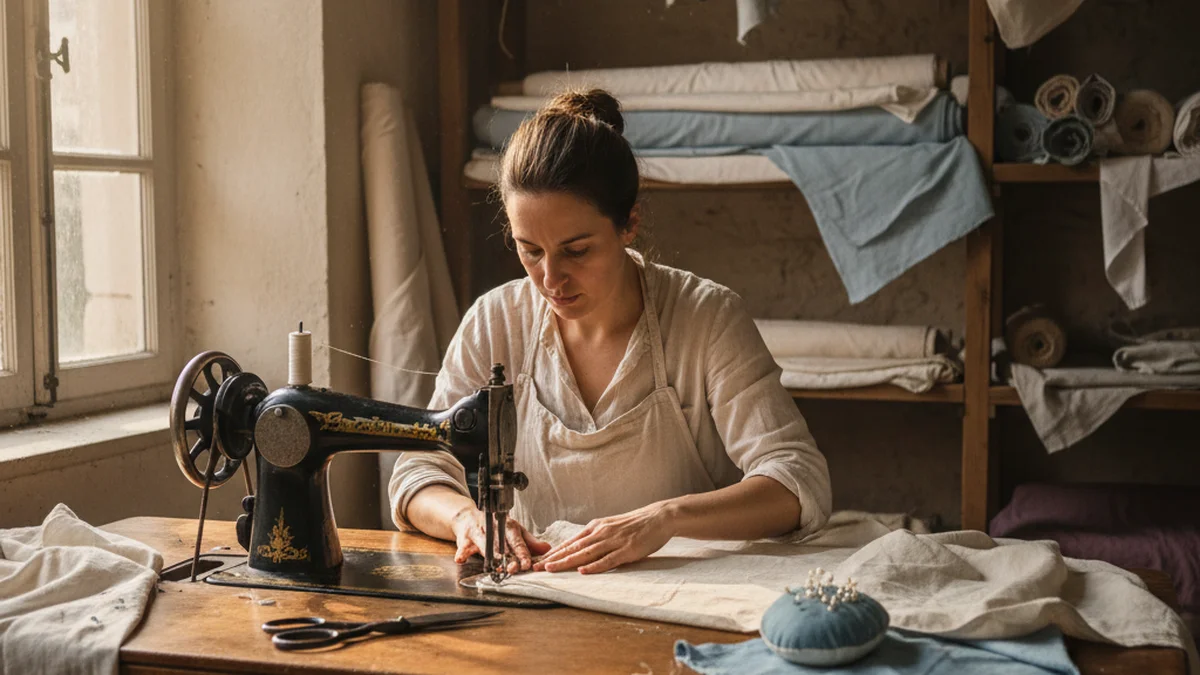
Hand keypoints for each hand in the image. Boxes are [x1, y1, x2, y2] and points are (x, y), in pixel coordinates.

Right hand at [449, 506, 550, 573]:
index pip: (518, 543)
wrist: (471, 517)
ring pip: (485, 547)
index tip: (527, 564)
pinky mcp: (465, 540)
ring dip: (490, 557)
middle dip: (507, 558)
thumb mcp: (515, 531)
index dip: (523, 554)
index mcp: (509, 528)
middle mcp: (494, 530)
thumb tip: (548, 549)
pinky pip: (463, 548)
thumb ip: (530, 542)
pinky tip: (461, 559)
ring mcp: (479, 534)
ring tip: (496, 568)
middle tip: (514, 568)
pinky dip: (461, 554)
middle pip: (502, 547)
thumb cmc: (496, 527)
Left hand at [534, 502, 674, 574]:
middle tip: (536, 568)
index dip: (553, 553)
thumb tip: (578, 547)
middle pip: (573, 549)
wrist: (658, 517)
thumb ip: (595, 537)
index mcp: (596, 527)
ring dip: (567, 562)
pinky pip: (608, 560)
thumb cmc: (634, 524)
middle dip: (553, 559)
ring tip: (551, 569)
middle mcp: (601, 533)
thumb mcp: (610, 527)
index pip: (570, 543)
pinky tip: (583, 571)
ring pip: (586, 554)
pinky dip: (594, 566)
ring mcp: (613, 541)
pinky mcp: (627, 550)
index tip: (538, 562)